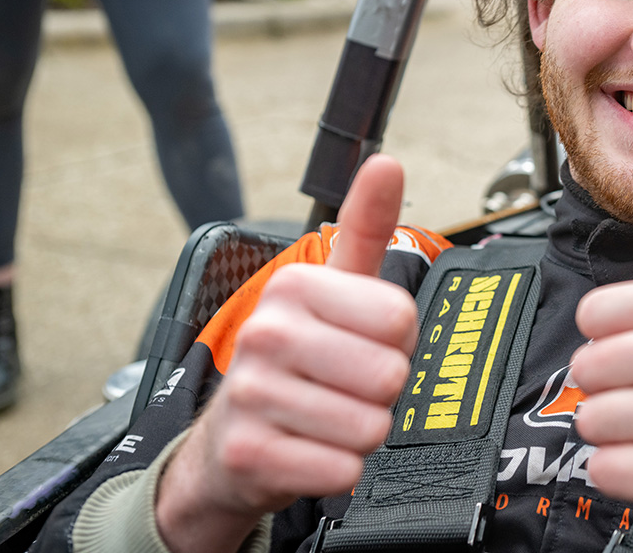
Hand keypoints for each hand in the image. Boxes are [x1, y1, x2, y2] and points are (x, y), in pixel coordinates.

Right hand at [156, 155, 417, 552]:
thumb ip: (366, 227)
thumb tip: (386, 162)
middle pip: (391, 374)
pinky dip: (340, 470)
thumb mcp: (334, 288)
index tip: (360, 343)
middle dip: (381, 392)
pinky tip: (310, 451)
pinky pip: (344, 470)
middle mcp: (266, 333)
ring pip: (370, 427)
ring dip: (361, 432)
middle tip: (343, 387)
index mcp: (295, 286)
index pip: (401, 320)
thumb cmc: (299, 359)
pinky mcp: (251, 455)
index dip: (396, 342)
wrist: (231, 442)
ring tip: (326, 416)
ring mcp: (252, 394)